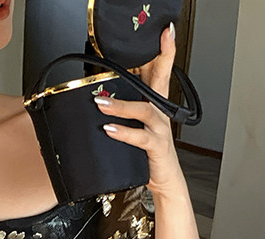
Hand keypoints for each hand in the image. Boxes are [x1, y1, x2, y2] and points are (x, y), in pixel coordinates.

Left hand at [94, 23, 185, 197]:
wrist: (164, 180)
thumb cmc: (147, 152)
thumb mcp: (135, 127)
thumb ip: (122, 112)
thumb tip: (99, 99)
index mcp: (155, 103)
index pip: (160, 71)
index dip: (165, 51)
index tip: (165, 32)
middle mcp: (160, 111)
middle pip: (160, 80)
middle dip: (158, 60)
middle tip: (139, 49)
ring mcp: (160, 128)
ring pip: (143, 109)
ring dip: (120, 105)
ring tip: (101, 103)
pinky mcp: (156, 146)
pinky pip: (141, 137)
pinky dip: (124, 132)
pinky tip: (109, 129)